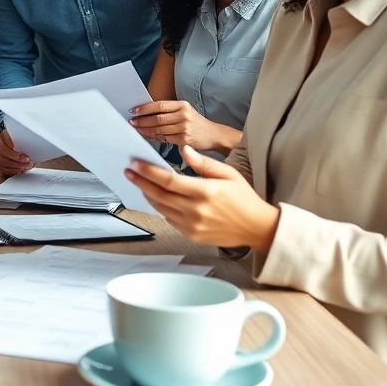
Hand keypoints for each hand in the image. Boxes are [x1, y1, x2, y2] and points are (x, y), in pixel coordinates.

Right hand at [0, 130, 32, 175]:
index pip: (4, 138)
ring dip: (15, 166)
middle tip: (26, 160)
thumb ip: (26, 143)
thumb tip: (35, 149)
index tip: (20, 151)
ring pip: (2, 162)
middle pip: (2, 152)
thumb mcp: (25, 140)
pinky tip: (19, 170)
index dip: (11, 144)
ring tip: (25, 166)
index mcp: (4, 135)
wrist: (19, 150)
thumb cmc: (22, 144)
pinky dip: (12, 171)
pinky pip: (2, 169)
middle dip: (16, 158)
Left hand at [125, 146, 279, 252]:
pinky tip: (157, 198)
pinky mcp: (192, 235)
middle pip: (159, 195)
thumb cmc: (244, 199)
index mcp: (205, 192)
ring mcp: (192, 225)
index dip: (148, 172)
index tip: (135, 164)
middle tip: (129, 171)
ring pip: (161, 208)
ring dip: (148, 194)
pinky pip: (169, 220)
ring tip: (140, 183)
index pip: (168, 181)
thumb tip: (183, 150)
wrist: (257, 227)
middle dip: (141, 182)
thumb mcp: (228, 174)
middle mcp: (196, 210)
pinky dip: (161, 208)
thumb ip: (203, 163)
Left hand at [130, 100, 220, 151]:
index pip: (159, 105)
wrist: (214, 135)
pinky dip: (153, 137)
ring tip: (136, 129)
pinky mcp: (184, 140)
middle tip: (132, 122)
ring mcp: (184, 128)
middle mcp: (183, 115)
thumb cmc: (197, 123)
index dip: (145, 108)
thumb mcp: (186, 111)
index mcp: (183, 105)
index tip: (134, 111)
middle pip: (157, 118)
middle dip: (142, 120)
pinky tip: (147, 136)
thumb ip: (169, 111)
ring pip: (159, 129)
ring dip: (145, 130)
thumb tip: (146, 113)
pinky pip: (164, 138)